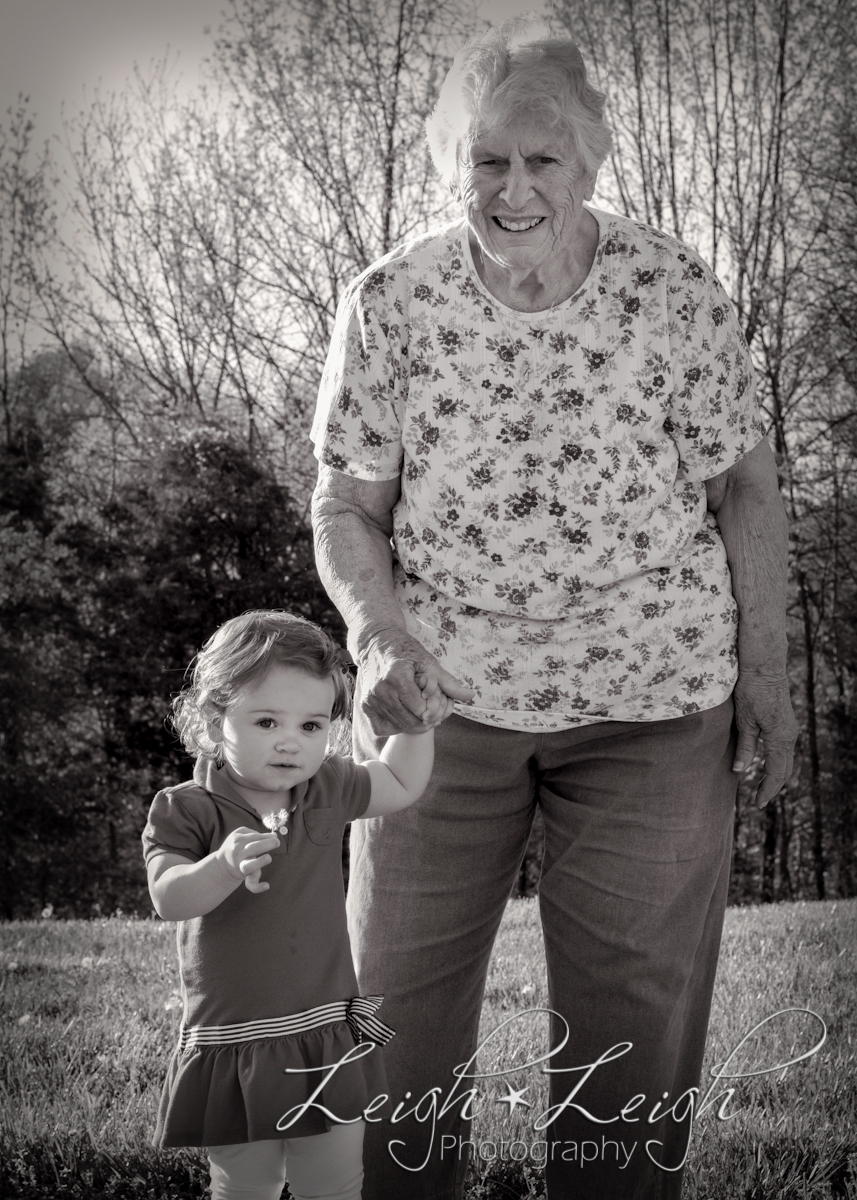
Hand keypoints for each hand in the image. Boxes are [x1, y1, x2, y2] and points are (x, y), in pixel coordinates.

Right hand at [217, 827, 279, 893]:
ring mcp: (242, 866)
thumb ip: (255, 833)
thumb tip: (274, 836)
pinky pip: (250, 884)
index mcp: (239, 841)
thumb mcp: (240, 835)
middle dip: (266, 844)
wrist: (222, 865)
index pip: (254, 836)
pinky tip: (266, 886)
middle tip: (276, 842)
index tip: (275, 837)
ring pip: (248, 866)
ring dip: (259, 862)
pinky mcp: (246, 877)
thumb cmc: (237, 846)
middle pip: (252, 848)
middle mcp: (240, 854)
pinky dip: (258, 887)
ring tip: (268, 858)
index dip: (266, 836)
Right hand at [358, 630, 473, 735]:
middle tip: (432, 710)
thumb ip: (447, 682)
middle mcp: (381, 691)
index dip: (434, 710)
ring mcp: (370, 700)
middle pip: (411, 722)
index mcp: (397, 678)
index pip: (421, 710)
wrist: (376, 643)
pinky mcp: (364, 705)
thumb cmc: (404, 650)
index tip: (437, 702)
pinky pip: (382, 728)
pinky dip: (395, 726)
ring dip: (413, 723)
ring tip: (419, 710)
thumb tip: (470, 695)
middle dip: (426, 720)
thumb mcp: (428, 661)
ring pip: (398, 726)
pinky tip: (403, 714)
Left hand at [732, 673, 797, 807]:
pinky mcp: (785, 722)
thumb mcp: (744, 720)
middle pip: (785, 770)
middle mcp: (789, 736)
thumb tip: (739, 771)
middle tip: (759, 801)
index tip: (758, 804)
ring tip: (762, 788)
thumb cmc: (751, 690)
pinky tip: (767, 765)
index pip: (776, 773)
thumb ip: (745, 747)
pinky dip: (777, 762)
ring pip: (786, 760)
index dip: (767, 790)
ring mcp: (789, 729)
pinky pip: (784, 749)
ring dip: (776, 775)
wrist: (764, 666)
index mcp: (780, 738)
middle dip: (773, 787)